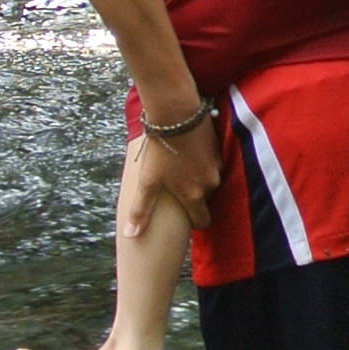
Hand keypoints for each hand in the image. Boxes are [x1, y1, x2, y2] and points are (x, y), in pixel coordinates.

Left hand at [127, 108, 224, 229]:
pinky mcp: (218, 150)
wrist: (176, 114)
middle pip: (205, 200)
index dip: (193, 222)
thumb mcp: (147, 181)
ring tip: (182, 167)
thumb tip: (130, 235)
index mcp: (194, 195)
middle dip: (195, 197)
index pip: (202, 221)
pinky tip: (189, 153)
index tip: (183, 216)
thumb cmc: (160, 149)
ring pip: (210, 181)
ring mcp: (217, 166)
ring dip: (200, 179)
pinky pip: (213, 165)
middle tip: (178, 186)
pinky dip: (203, 163)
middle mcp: (210, 184)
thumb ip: (141, 211)